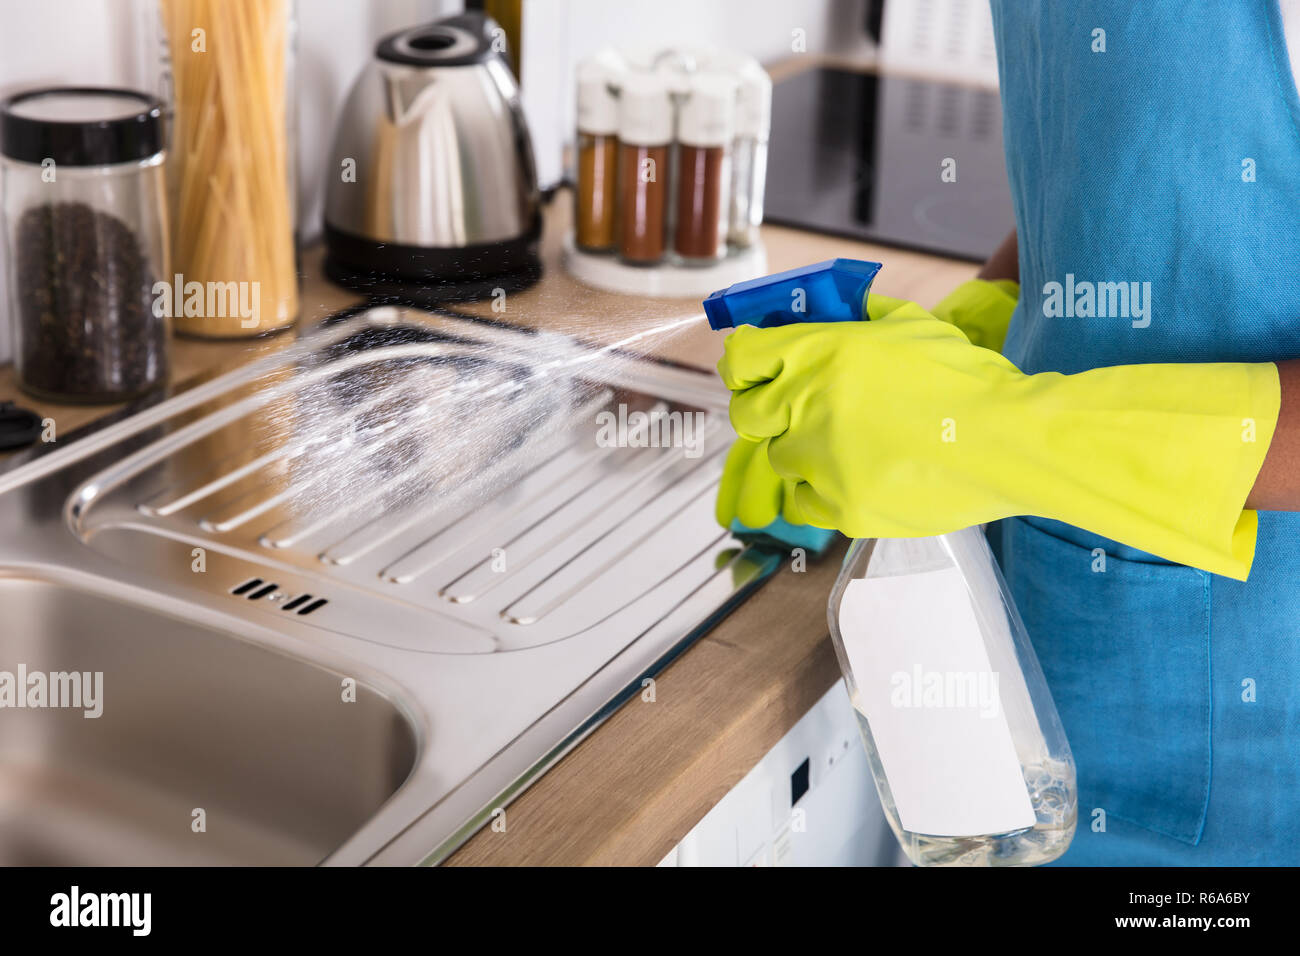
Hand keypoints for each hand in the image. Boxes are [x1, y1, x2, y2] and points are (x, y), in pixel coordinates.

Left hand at [718, 299, 1028, 537]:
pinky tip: (862, 476)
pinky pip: (807, 501)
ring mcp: (821, 461)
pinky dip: (825, 491)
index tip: (752, 372)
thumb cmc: (965, 380)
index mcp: (819, 353)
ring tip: (854, 446)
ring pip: (780, 460)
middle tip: (799, 413)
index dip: (744, 364)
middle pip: (747, 415)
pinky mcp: (841, 507)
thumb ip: (854, 319)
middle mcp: (808, 406)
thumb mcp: (906, 324)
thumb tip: (821, 315)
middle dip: (767, 412)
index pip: (741, 357)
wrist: (1008, 441)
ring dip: (804, 453)